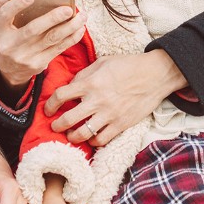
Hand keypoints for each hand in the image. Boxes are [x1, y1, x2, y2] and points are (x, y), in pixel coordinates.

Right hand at [0, 0, 86, 87]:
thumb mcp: (0, 21)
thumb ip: (3, 3)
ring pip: (51, 39)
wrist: (9, 68)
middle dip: (52, 19)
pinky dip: (72, 37)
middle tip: (68, 9)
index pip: (5, 15)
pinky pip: (59, 48)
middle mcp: (10, 45)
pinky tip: (80, 27)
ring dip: (69, 27)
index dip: (17, 5)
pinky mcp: (39, 64)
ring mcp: (25, 56)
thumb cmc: (8, 35)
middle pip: (33, 30)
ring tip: (82, 15)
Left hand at [46, 50, 184, 145]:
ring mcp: (109, 115)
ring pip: (82, 134)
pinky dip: (92, 141)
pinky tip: (90, 137)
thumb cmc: (128, 65)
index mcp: (90, 83)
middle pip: (67, 120)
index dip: (49, 104)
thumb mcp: (102, 62)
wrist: (155, 75)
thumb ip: (84, 75)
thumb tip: (71, 86)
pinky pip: (101, 140)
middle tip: (55, 126)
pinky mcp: (121, 125)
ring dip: (72, 136)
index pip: (60, 95)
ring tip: (70, 134)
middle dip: (56, 125)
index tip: (48, 109)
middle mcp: (97, 100)